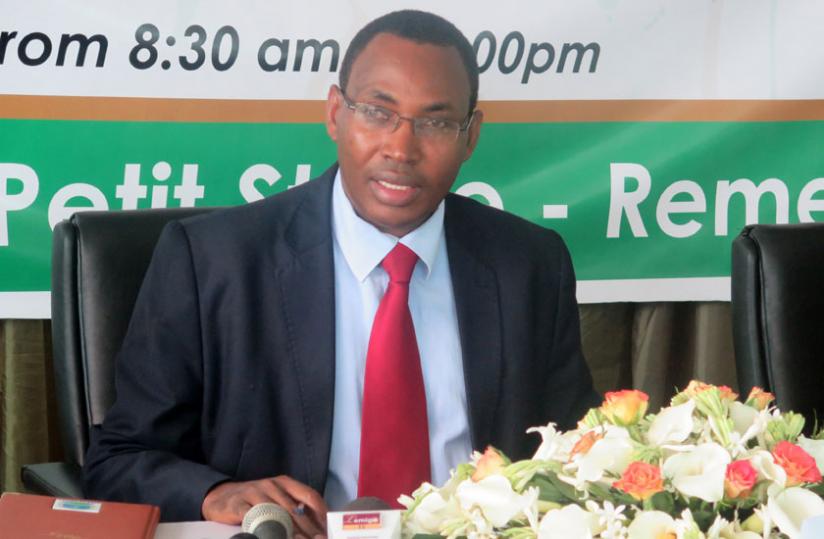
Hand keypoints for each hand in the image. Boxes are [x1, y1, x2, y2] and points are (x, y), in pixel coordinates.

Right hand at [202, 475, 327, 538]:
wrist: (221, 496)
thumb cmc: (255, 499)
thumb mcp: (276, 496)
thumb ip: (295, 506)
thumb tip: (318, 524)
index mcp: (284, 482)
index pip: (309, 495)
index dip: (321, 513)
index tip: (327, 529)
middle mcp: (271, 486)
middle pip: (295, 509)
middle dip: (308, 529)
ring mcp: (255, 494)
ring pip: (277, 515)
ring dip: (290, 532)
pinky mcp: (239, 505)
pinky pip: (254, 519)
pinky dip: (265, 530)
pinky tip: (272, 536)